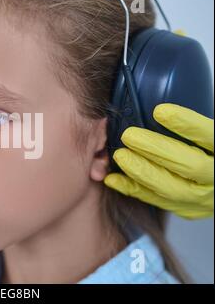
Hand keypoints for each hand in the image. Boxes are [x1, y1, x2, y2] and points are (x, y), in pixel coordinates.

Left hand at [105, 104, 213, 219]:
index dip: (186, 124)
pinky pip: (157, 202)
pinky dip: (133, 189)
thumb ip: (192, 127)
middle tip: (129, 136)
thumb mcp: (209, 136)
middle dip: (156, 150)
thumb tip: (157, 108)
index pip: (210, 137)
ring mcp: (204, 198)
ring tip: (120, 156)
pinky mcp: (188, 209)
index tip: (159, 111)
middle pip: (190, 165)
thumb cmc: (210, 151)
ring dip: (141, 172)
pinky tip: (113, 178)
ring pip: (172, 189)